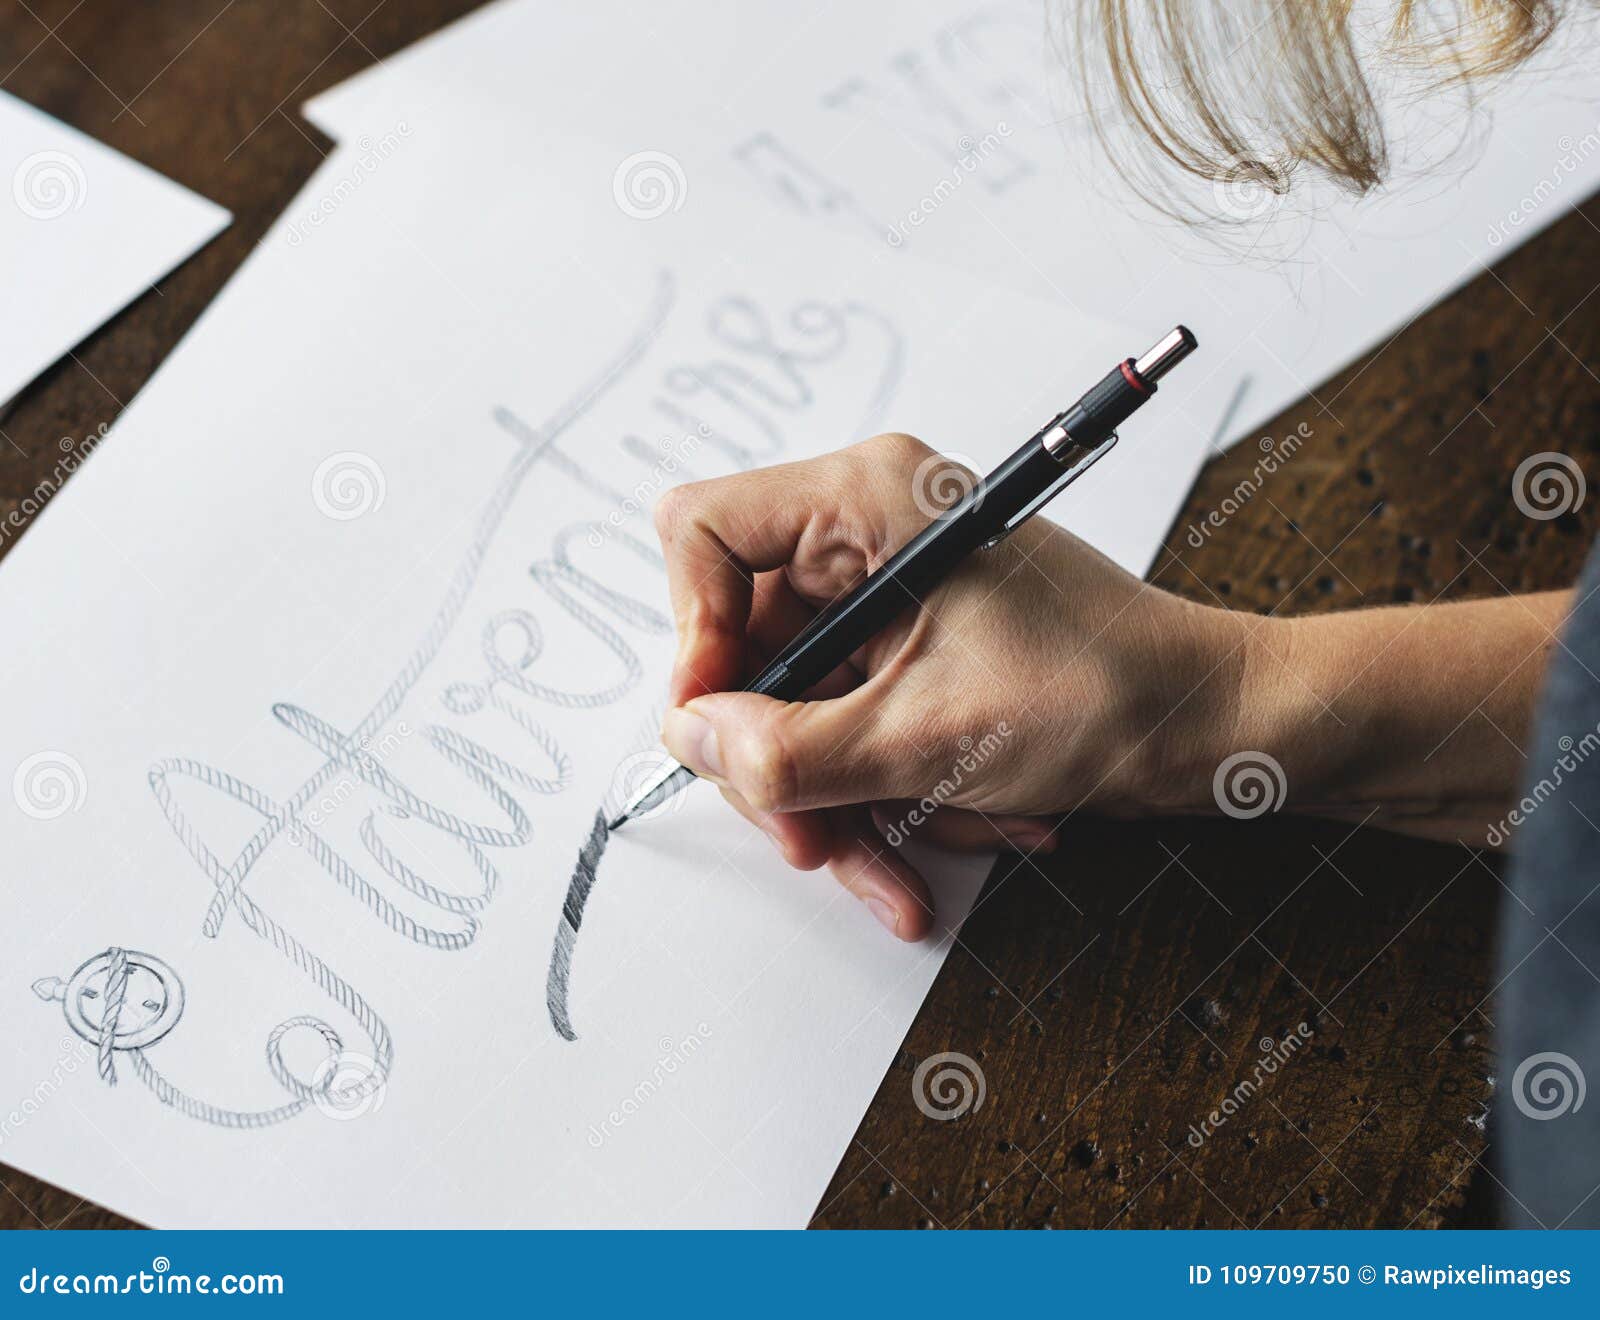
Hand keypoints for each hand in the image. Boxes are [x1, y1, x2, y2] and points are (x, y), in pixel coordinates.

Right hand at [653, 432, 1251, 939]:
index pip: (704, 533)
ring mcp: (891, 598)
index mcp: (867, 502)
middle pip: (746, 648)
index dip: (691, 634)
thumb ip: (788, 749)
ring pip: (799, 707)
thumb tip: (689, 741)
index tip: (715, 727)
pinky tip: (956, 835)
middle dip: (780, 761)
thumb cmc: (1106, 692)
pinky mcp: (913, 653)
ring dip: (840, 802)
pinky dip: (886, 795)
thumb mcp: (925, 738)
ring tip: (899, 874)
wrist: (1213, 729)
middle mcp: (868, 537)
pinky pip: (851, 727)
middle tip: (811, 842)